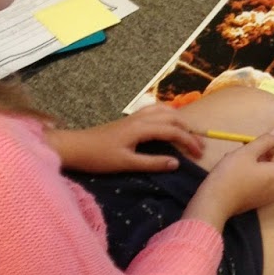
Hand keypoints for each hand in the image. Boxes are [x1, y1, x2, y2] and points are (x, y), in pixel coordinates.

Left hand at [50, 107, 206, 173]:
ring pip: (164, 110)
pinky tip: (168, 123)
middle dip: (189, 130)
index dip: (189, 141)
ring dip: (180, 119)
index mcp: (141, 128)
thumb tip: (176, 163)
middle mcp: (140, 118)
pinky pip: (155, 110)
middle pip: (173, 117)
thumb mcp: (126, 164)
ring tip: (189, 132)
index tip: (199, 154)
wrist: (74, 147)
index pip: (173, 131)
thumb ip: (152, 163)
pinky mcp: (129, 120)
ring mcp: (134, 117)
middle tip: (199, 145)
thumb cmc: (98, 157)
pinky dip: (167, 114)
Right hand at [183, 130, 273, 227]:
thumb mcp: (246, 152)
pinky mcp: (258, 199)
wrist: (213, 202)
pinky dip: (256, 170)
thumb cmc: (231, 175)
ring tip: (241, 155)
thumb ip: (265, 141)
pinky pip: (264, 181)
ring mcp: (268, 195)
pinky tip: (238, 166)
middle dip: (272, 152)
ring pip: (273, 172)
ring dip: (261, 160)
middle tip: (252, 145)